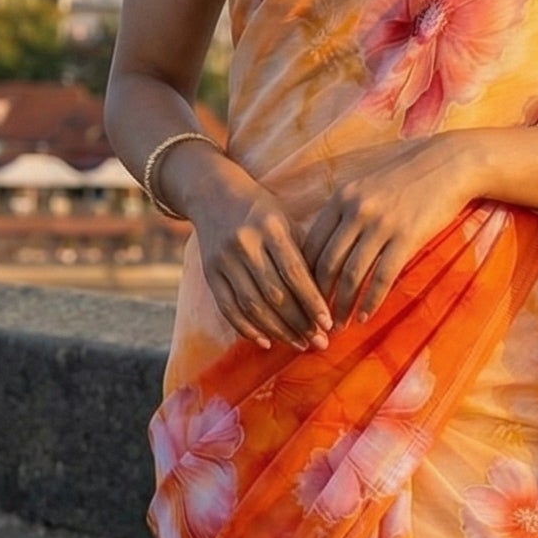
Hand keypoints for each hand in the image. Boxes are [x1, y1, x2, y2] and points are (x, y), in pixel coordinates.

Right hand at [169, 144, 332, 351]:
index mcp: (271, 227)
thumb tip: (325, 300)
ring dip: (278, 331)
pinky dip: (247, 328)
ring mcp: (224, 260)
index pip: (294, 273)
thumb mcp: (287, 222)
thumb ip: (303, 256)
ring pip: (252, 305)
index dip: (312, 302)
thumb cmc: (263, 211)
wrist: (214, 193)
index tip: (328, 323)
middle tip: (319, 342)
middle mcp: (245, 244)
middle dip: (299, 323)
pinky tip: (266, 342)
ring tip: (299, 344)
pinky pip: (228, 308)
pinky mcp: (209, 272)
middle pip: (274, 294)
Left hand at [301, 134, 475, 324]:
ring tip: (340, 324)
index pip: (311, 245)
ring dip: (343, 305)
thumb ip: (344, 211)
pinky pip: (382, 276)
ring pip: (352, 274)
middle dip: (319, 297)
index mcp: (340, 198)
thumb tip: (326, 245)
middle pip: (327, 264)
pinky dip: (371, 300)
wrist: (449, 163)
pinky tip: (366, 315)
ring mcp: (381, 224)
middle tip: (317, 319)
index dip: (303, 276)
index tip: (304, 297)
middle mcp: (355, 210)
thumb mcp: (366, 186)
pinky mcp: (406, 237)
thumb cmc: (407, 177)